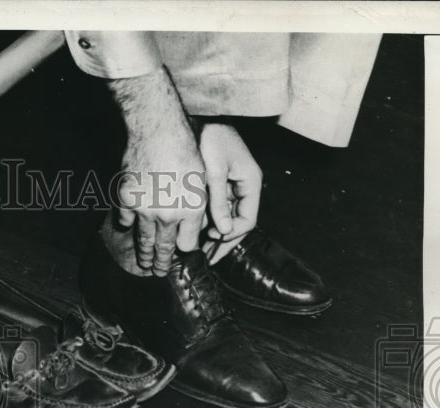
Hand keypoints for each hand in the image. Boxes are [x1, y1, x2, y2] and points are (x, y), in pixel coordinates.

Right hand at [110, 69, 206, 275]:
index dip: (185, 251)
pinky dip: (127, 224)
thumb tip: (192, 229)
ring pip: (143, 240)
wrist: (158, 130)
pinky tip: (129, 227)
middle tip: (159, 273)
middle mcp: (168, 215)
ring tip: (144, 263)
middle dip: (162, 264)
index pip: (187, 245)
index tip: (182, 254)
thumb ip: (197, 207)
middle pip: (164, 249)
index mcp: (191, 210)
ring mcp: (145, 210)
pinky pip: (125, 220)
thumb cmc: (186, 148)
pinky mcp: (126, 201)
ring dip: (143, 254)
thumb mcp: (203, 179)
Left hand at [197, 123, 261, 263]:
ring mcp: (231, 187)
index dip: (230, 236)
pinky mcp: (219, 185)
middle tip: (205, 258)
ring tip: (192, 246)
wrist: (201, 116)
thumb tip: (224, 231)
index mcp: (250, 183)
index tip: (211, 242)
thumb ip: (218, 201)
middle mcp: (244, 188)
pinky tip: (189, 228)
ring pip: (224, 218)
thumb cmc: (211, 137)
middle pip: (237, 224)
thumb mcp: (214, 171)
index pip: (247, 221)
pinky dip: (203, 219)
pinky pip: (214, 208)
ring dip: (209, 231)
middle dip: (221, 241)